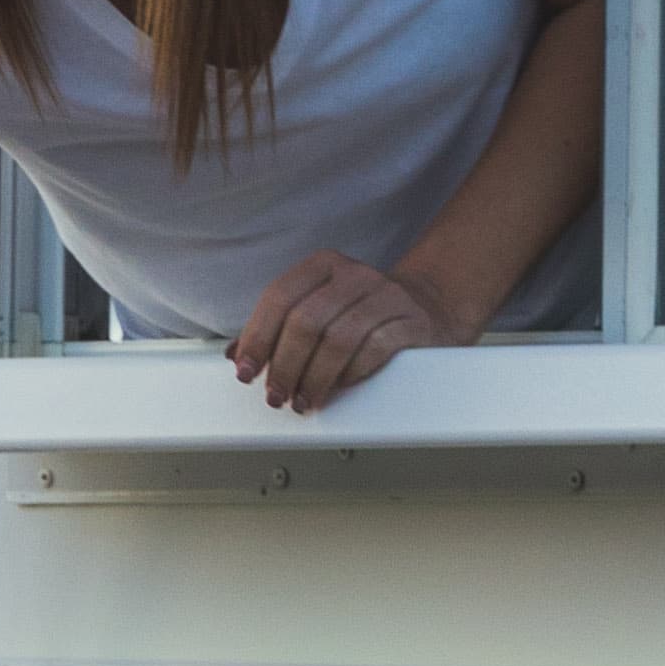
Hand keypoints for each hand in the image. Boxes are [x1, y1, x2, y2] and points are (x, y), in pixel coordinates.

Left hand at [227, 250, 458, 416]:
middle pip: (306, 321)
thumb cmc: (363, 314)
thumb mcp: (318, 309)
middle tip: (277, 394)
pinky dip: (350, 374)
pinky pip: (374, 350)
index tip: (245, 370)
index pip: (279, 297)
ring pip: (338, 339)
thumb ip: (279, 328)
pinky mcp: (411, 322)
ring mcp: (386, 296)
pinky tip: (339, 388)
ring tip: (304, 399)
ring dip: (315, 378)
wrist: (427, 308)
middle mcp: (354, 275)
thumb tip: (237, 356)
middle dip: (284, 366)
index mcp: (323, 265)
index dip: (257, 337)